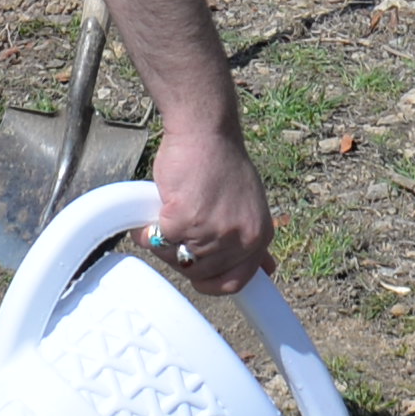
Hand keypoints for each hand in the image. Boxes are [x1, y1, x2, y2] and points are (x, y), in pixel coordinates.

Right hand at [142, 120, 272, 294]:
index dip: (212, 283)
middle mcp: (239, 238)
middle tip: (177, 230)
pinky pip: (157, 241)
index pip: (236, 282)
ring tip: (167, 214)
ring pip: (175, 259)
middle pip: (198, 273)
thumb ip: (251, 236)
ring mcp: (211, 231)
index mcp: (259, 235)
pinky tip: (155, 210)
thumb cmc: (222, 162)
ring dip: (163, 242)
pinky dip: (148, 230)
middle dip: (182, 257)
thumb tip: (266, 269)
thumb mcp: (251, 203)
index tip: (197, 277)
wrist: (205, 132)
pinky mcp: (183, 220)